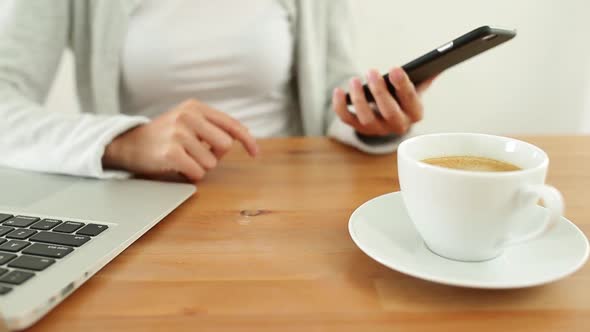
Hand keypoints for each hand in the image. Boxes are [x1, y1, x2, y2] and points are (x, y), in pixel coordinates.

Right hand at [102, 99, 258, 181]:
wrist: (129, 144)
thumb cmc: (164, 136)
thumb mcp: (187, 121)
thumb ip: (212, 126)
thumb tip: (242, 137)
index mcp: (195, 107)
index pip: (231, 124)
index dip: (247, 140)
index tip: (255, 152)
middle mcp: (188, 116)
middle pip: (225, 144)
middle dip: (216, 155)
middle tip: (199, 154)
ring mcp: (179, 133)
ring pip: (211, 162)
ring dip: (200, 166)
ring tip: (183, 158)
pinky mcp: (171, 152)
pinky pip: (198, 172)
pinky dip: (191, 175)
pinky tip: (177, 166)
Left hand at [332, 67, 434, 135]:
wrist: (388, 115)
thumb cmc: (403, 97)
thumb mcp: (416, 87)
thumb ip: (425, 77)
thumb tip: (437, 63)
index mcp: (415, 113)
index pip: (411, 100)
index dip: (403, 85)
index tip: (394, 69)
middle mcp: (398, 125)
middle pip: (389, 112)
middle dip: (380, 91)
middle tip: (372, 71)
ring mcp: (378, 129)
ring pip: (366, 118)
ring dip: (359, 98)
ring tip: (354, 80)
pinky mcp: (360, 128)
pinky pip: (347, 119)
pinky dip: (340, 106)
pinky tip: (338, 91)